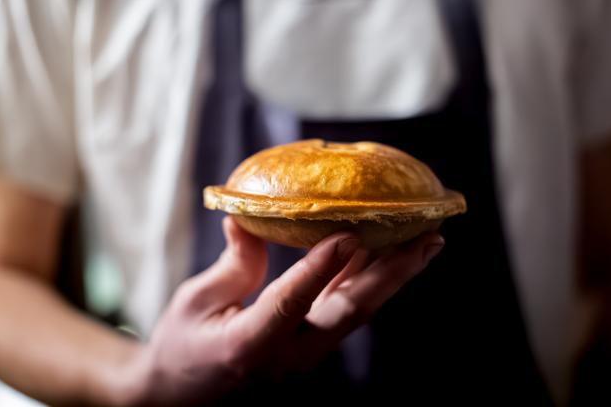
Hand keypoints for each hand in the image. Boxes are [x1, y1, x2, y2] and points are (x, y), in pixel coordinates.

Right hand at [129, 217, 443, 405]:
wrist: (182, 395)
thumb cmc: (181, 348)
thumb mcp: (194, 303)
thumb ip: (232, 265)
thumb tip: (249, 220)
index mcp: (250, 345)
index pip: (290, 302)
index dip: (320, 267)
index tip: (350, 233)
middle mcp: (288, 356)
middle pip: (350, 312)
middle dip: (393, 274)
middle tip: (429, 240)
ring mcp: (304, 354)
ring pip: (356, 311)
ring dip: (392, 276)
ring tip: (426, 244)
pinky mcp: (309, 346)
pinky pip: (344, 310)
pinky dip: (366, 280)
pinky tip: (384, 255)